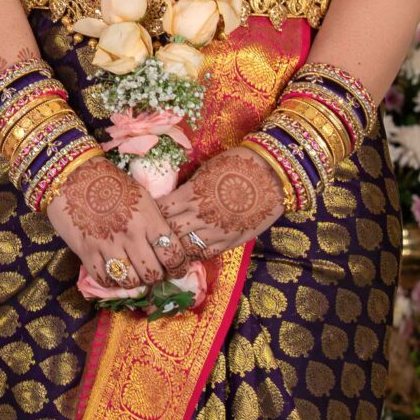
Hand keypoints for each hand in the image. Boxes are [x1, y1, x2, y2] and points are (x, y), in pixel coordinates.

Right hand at [44, 155, 179, 291]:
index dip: (178, 267)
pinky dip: (110, 282)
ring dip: (134, 282)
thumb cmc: (109, 182)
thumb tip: (165, 246)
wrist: (72, 175)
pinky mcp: (86, 252)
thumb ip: (153, 222)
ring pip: (129, 281)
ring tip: (133, 275)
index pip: (173, 253)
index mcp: (148, 218)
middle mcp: (131, 235)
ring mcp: (108, 245)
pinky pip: (104, 279)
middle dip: (156, 277)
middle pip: (152, 273)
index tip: (176, 270)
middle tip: (153, 273)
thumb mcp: (140, 196)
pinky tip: (112, 273)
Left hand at [162, 144, 286, 259]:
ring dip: (174, 249)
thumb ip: (188, 189)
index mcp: (191, 194)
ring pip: (184, 248)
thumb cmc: (238, 164)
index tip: (146, 216)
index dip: (151, 215)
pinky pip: (205, 254)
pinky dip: (193, 255)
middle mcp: (200, 215)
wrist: (273, 173)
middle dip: (158, 235)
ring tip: (165, 250)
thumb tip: (172, 201)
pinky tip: (186, 254)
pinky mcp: (230, 240)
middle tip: (150, 238)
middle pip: (169, 232)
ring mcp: (216, 230)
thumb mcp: (205, 171)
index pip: (160, 211)